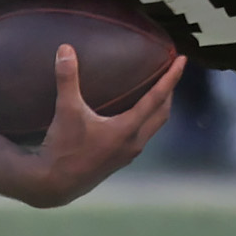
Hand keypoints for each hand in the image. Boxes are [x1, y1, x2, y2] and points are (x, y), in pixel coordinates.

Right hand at [19, 44, 183, 207]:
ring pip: (154, 126)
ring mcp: (128, 154)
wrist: (53, 185)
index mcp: (128, 129)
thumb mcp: (66, 111)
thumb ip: (67, 79)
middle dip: (169, 91)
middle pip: (162, 112)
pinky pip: (142, 135)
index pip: (157, 98)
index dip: (171, 77)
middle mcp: (134, 142)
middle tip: (172, 71)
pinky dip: (146, 120)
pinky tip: (134, 113)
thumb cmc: (62, 148)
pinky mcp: (119, 160)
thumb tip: (65, 49)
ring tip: (157, 89)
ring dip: (159, 107)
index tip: (182, 59)